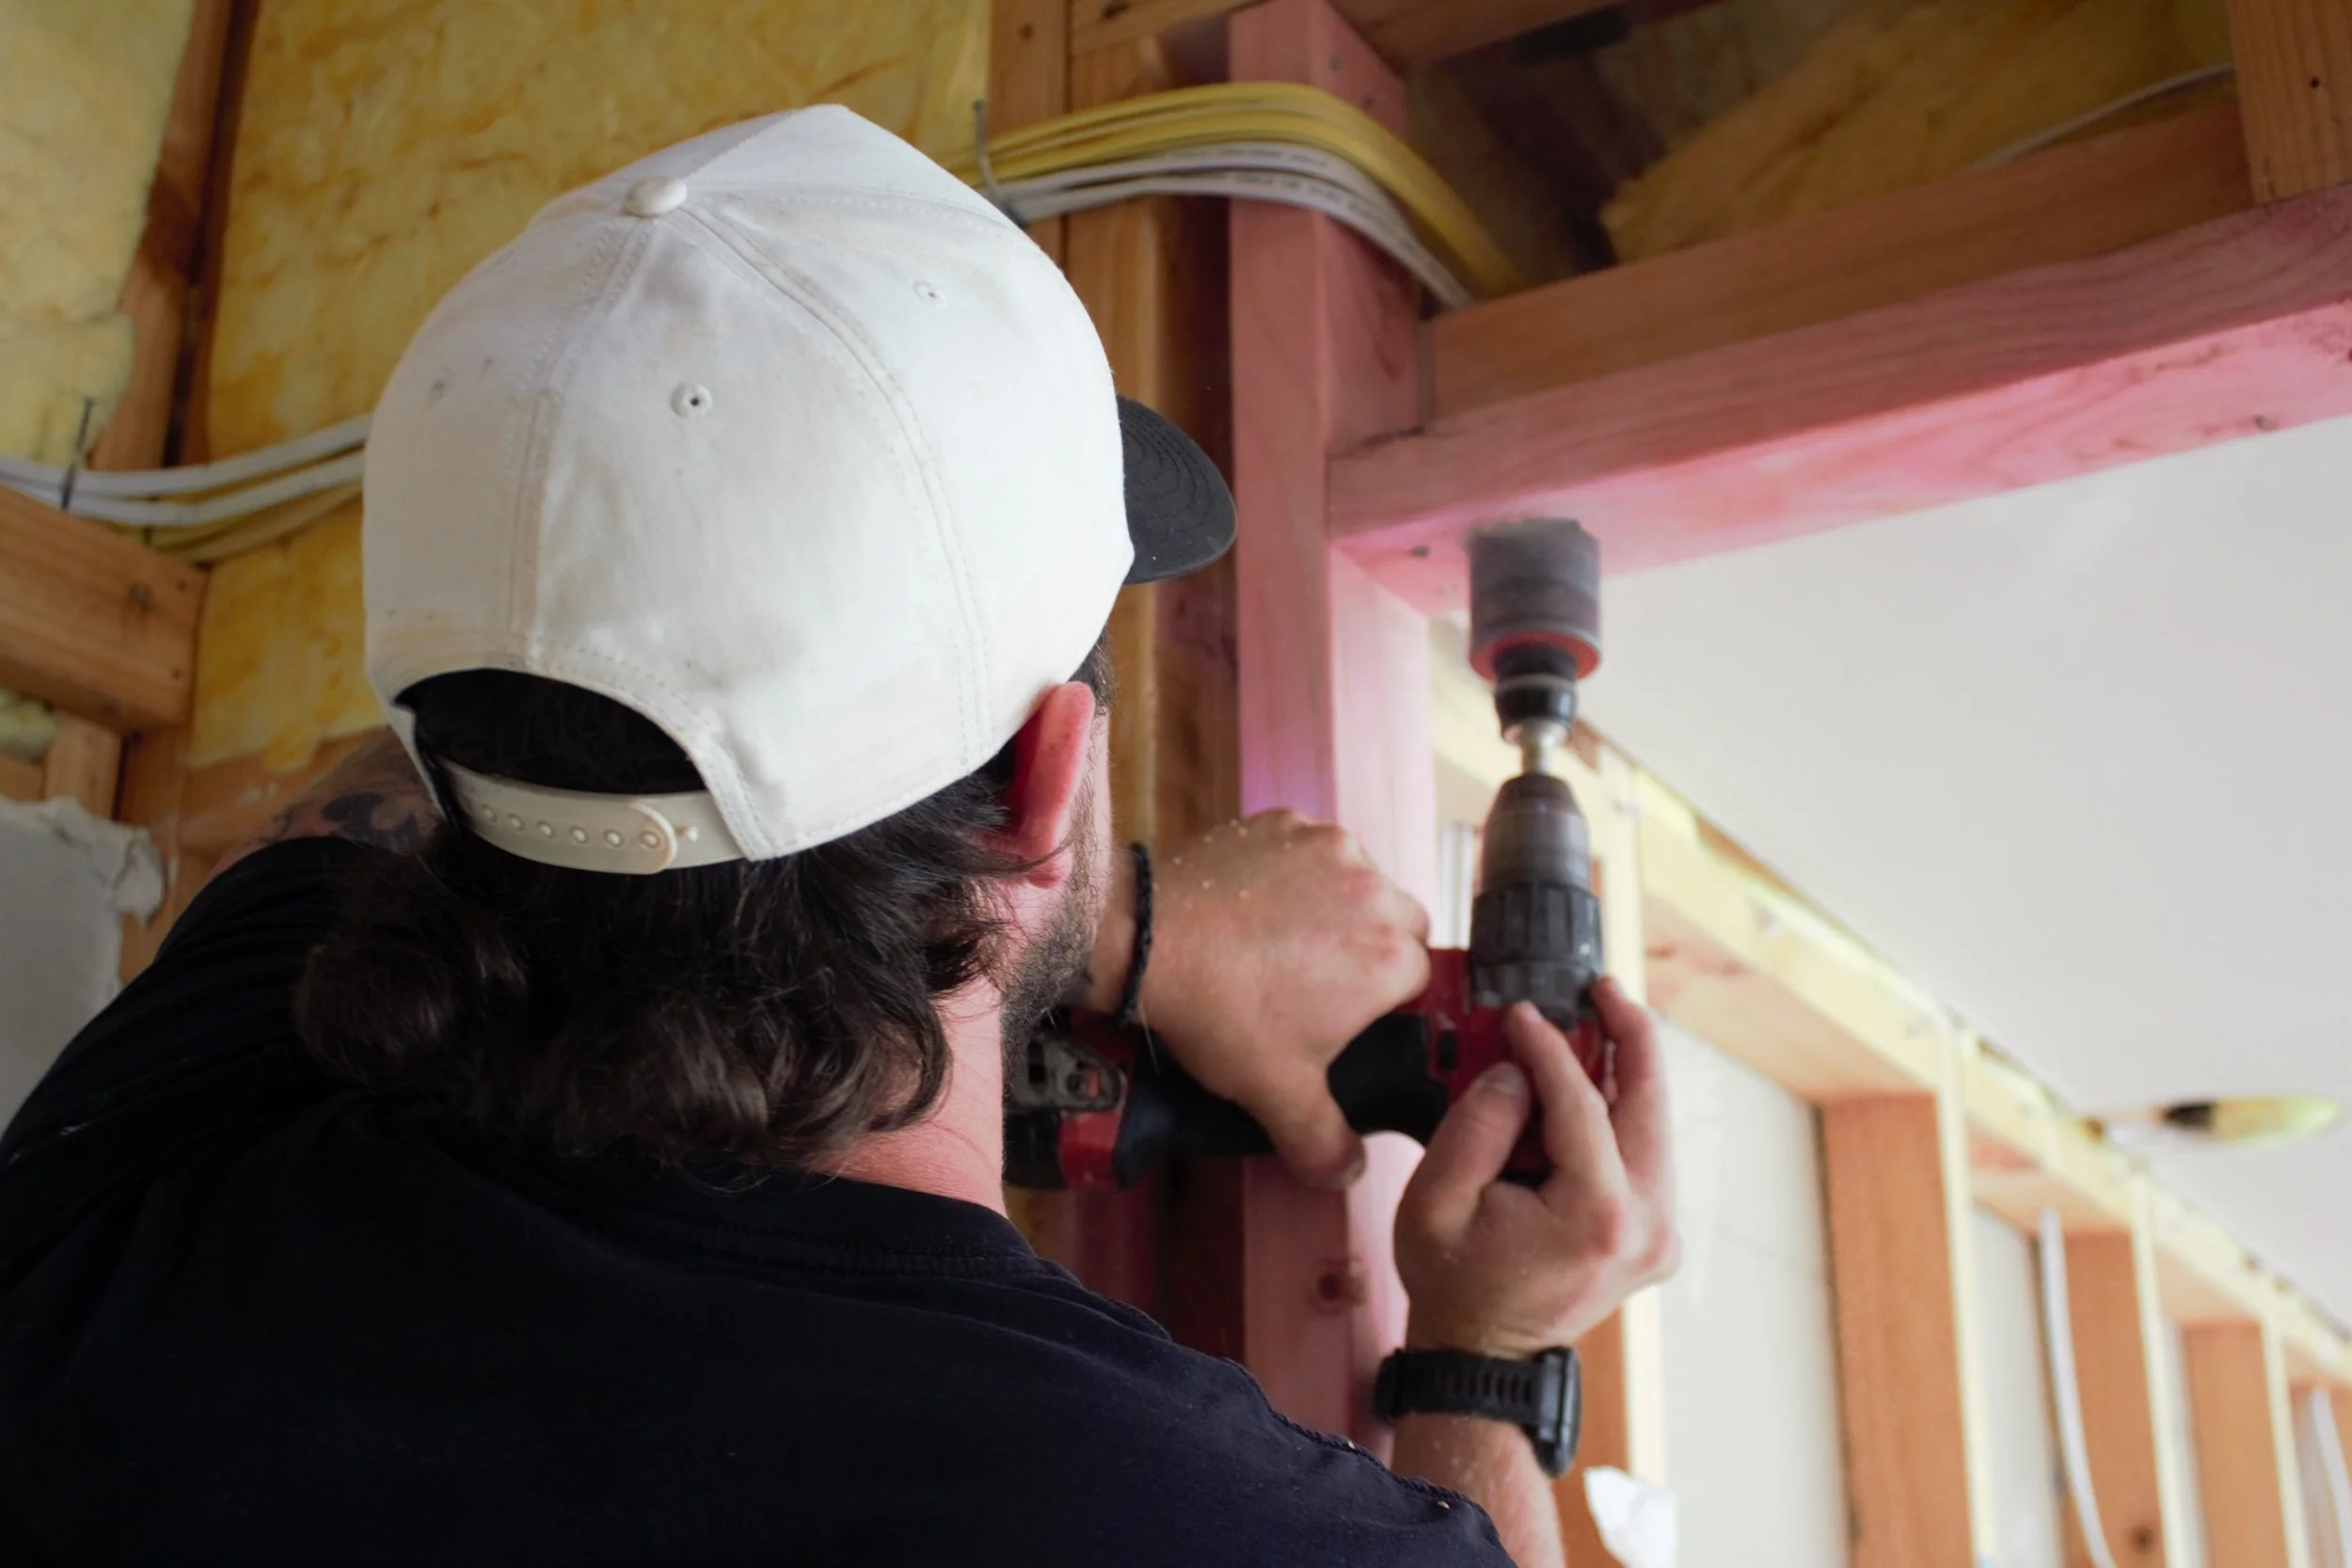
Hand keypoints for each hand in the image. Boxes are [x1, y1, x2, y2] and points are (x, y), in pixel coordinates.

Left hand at [1082, 811, 1430, 1188]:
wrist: (1143, 942)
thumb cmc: (1219, 1013)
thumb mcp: (1277, 1095)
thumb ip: (1325, 1143)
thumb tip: (1349, 1170)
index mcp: (1390, 957)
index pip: (1419, 979)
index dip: (1387, 1003)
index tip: (1348, 1015)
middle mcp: (1374, 890)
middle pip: (1402, 922)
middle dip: (1375, 949)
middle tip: (1322, 981)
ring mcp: (1329, 847)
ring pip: (1361, 880)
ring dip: (1340, 906)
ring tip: (1285, 941)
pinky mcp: (1285, 822)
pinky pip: (1313, 849)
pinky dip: (1297, 873)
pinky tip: (1257, 905)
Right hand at [1393, 980, 1676, 1357]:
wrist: (1486, 1358)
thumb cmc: (1455, 1284)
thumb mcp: (1436, 1201)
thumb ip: (1477, 1124)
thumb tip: (1517, 1071)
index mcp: (1597, 1216)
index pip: (1583, 1103)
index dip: (1549, 1047)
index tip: (1521, 1012)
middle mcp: (1648, 1224)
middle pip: (1650, 1104)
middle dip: (1629, 1036)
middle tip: (1601, 988)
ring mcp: (1661, 1233)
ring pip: (1655, 1125)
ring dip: (1626, 1070)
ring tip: (1594, 1021)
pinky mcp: (1655, 1232)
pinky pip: (1644, 1152)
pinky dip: (1620, 1110)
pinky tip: (1590, 1079)